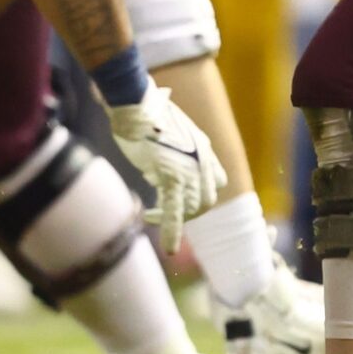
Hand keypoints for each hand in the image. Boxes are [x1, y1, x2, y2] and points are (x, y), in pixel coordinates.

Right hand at [105, 84, 227, 251]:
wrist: (136, 104)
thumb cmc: (145, 114)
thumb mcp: (170, 131)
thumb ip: (174, 151)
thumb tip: (157, 168)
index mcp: (204, 148)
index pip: (216, 181)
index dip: (201, 193)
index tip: (181, 198)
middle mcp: (203, 160)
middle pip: (206, 199)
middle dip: (187, 211)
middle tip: (162, 213)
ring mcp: (189, 169)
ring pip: (192, 208)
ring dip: (173, 220)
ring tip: (151, 217)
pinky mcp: (171, 175)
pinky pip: (174, 210)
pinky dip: (171, 231)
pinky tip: (168, 248)